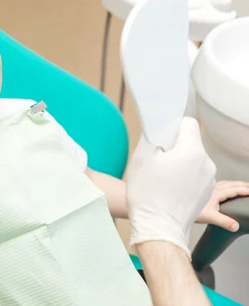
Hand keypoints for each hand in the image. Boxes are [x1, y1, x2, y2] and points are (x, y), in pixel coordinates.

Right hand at [126, 117, 215, 257]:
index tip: (161, 139)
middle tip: (157, 160)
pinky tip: (168, 188)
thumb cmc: (148, 194)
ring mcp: (209, 179)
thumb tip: (160, 130)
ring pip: (193, 160)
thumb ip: (154, 136)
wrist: (158, 227)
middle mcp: (206, 163)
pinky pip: (195, 175)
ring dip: (179, 163)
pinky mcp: (206, 192)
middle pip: (190, 143)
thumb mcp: (142, 157)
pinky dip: (184, 177)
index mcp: (192, 151)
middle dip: (174, 147)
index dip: (172, 128)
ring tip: (162, 178)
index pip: (188, 124)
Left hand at [196, 180, 248, 231]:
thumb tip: (236, 226)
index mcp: (216, 193)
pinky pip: (217, 185)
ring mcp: (206, 189)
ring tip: (240, 186)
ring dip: (233, 184)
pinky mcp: (201, 192)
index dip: (244, 190)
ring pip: (223, 184)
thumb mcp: (210, 217)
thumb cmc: (191, 211)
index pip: (233, 190)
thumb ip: (224, 222)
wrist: (175, 207)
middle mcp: (212, 189)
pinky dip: (225, 185)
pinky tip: (222, 189)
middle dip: (241, 184)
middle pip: (230, 184)